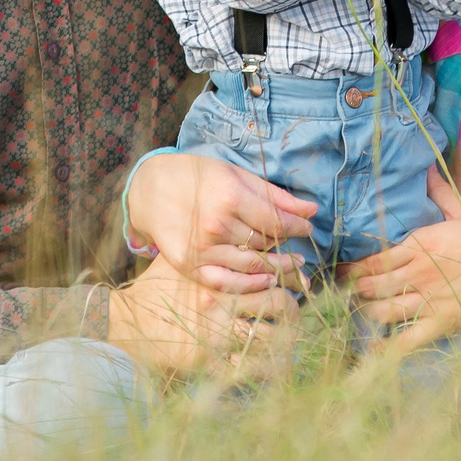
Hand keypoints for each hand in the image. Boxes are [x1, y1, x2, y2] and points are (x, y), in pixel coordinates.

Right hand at [106, 257, 298, 375]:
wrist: (121, 324)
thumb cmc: (153, 289)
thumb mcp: (180, 260)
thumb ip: (211, 250)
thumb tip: (246, 238)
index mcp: (217, 276)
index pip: (270, 273)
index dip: (290, 275)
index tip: (299, 276)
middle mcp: (220, 304)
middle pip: (280, 305)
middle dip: (293, 311)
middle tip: (294, 314)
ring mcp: (215, 336)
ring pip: (272, 340)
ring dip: (285, 343)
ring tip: (289, 344)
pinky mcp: (208, 365)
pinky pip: (249, 371)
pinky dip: (265, 372)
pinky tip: (271, 371)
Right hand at [125, 150, 316, 291]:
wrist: (149, 189)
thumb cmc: (196, 176)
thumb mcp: (236, 175)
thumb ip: (274, 195)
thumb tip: (311, 210)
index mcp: (230, 197)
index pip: (276, 222)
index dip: (297, 228)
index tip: (308, 229)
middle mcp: (216, 224)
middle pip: (265, 245)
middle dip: (288, 250)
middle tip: (301, 256)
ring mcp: (201, 247)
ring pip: (250, 266)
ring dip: (276, 270)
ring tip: (291, 269)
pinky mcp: (189, 264)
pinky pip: (225, 282)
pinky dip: (249, 285)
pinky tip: (264, 281)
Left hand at [339, 169, 460, 353]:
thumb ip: (441, 194)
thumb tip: (429, 170)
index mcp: (420, 245)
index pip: (374, 259)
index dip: (353, 268)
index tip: (341, 271)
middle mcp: (418, 273)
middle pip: (371, 286)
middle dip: (355, 291)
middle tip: (346, 295)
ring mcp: (429, 301)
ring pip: (382, 311)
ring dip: (367, 313)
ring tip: (362, 313)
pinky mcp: (443, 324)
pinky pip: (406, 340)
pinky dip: (386, 347)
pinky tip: (373, 349)